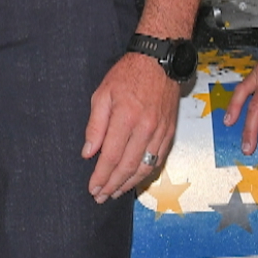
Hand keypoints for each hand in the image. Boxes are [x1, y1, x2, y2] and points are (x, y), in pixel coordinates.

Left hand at [83, 52, 178, 202]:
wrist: (159, 61)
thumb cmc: (127, 74)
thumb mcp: (102, 94)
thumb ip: (95, 126)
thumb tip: (88, 153)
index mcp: (125, 117)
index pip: (111, 156)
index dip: (101, 176)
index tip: (92, 187)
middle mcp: (145, 128)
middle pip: (128, 166)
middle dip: (113, 185)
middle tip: (101, 196)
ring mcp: (160, 131)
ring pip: (145, 167)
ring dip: (129, 184)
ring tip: (115, 193)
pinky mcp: (169, 132)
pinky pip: (158, 159)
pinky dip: (146, 173)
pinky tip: (135, 179)